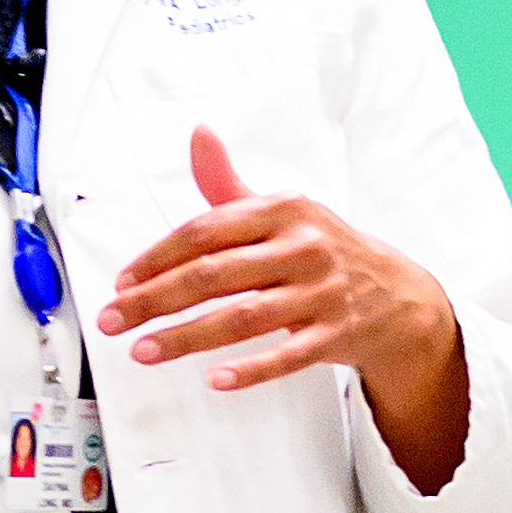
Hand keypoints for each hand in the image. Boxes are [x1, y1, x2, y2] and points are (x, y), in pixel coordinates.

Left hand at [104, 125, 471, 486]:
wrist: (397, 294)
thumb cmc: (322, 249)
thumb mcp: (281, 210)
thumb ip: (228, 182)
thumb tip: (198, 134)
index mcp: (283, 210)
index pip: (205, 232)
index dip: (156, 257)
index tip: (122, 281)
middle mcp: (303, 246)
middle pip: (213, 275)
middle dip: (155, 299)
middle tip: (114, 320)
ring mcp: (321, 292)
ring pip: (242, 317)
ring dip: (186, 337)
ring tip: (143, 350)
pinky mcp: (335, 333)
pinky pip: (286, 355)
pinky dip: (250, 368)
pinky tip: (215, 378)